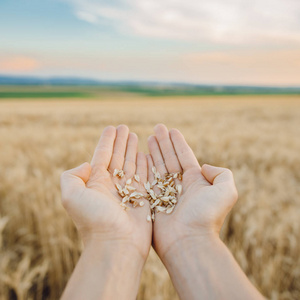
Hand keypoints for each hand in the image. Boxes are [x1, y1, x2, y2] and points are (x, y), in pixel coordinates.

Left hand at [60, 125, 151, 259]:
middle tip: (125, 128)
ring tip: (136, 136)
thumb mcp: (72, 196)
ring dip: (133, 150)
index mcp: (96, 182)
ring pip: (131, 164)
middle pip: (117, 157)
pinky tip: (146, 154)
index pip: (103, 155)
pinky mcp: (143, 198)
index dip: (108, 141)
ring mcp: (128, 191)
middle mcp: (112, 185)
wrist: (116, 244)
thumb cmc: (94, 221)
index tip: (112, 128)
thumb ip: (72, 176)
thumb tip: (87, 165)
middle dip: (121, 142)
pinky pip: (145, 176)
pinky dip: (145, 164)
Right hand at [147, 124, 237, 258]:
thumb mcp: (226, 191)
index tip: (171, 130)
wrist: (189, 242)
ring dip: (154, 151)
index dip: (178, 143)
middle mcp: (180, 186)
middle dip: (164, 143)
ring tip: (149, 136)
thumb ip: (221, 174)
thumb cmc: (207, 216)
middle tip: (157, 128)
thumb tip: (204, 167)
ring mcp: (165, 194)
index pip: (185, 156)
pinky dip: (144, 167)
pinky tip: (140, 155)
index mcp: (196, 182)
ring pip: (158, 167)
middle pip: (170, 159)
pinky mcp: (152, 202)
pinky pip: (147, 180)